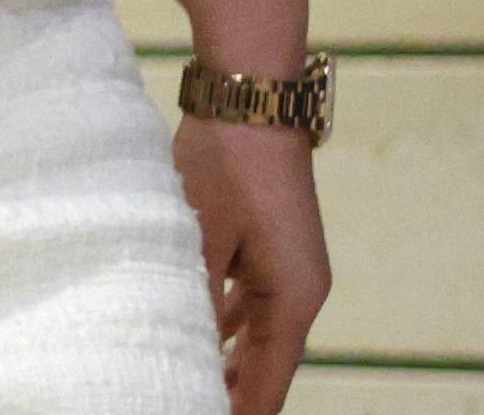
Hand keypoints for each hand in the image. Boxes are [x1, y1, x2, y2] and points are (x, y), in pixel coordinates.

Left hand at [176, 115, 327, 413]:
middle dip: (234, 388)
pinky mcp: (268, 245)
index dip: (242, 408)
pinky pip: (249, 301)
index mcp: (295, 298)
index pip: (269, 378)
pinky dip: (226, 323)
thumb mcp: (202, 237)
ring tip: (192, 384)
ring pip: (256, 331)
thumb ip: (196, 296)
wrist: (250, 99)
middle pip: (267, 360)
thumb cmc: (226, 167)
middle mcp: (299, 288)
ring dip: (228, 358)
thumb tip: (183, 344)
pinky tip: (203, 337)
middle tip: (191, 402)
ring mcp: (286, 266)